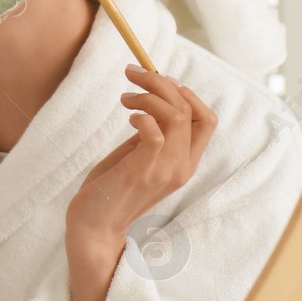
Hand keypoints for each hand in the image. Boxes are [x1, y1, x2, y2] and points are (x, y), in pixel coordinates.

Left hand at [67, 66, 216, 248]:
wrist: (94, 227)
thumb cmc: (112, 190)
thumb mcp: (138, 158)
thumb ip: (151, 136)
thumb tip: (152, 101)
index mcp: (185, 163)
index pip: (207, 120)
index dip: (188, 93)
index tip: (161, 79)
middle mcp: (182, 166)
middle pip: (190, 110)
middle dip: (162, 83)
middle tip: (133, 73)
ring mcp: (165, 170)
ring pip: (175, 116)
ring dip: (148, 95)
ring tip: (125, 96)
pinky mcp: (142, 171)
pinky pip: (155, 133)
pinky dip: (142, 115)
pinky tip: (128, 116)